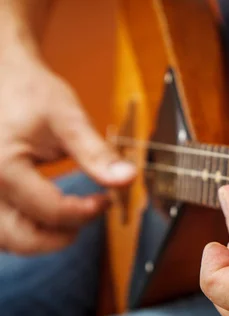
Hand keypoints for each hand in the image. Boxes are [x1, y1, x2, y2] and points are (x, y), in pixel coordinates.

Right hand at [0, 49, 134, 253]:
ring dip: (38, 238)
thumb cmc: (29, 90)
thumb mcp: (68, 118)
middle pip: (19, 238)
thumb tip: (128, 178)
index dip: (86, 212)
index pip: (51, 211)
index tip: (106, 200)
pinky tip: (44, 216)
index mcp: (3, 167)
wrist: (1, 75)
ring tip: (68, 219)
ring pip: (4, 239)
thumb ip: (96, 153)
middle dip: (59, 237)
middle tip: (87, 215)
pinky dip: (21, 229)